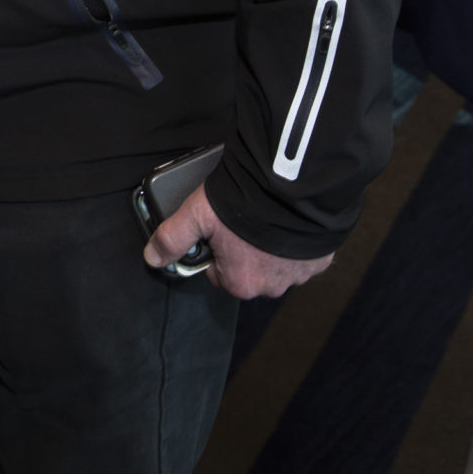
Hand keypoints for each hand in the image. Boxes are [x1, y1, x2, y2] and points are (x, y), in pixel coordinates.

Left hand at [145, 183, 333, 299]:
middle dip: (245, 250)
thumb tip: (151, 257)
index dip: (215, 249)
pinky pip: (303, 255)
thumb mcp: (197, 215)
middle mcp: (271, 287)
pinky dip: (295, 241)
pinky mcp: (321, 259)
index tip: (218, 229)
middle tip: (242, 219)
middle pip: (249, 270)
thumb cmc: (244, 203)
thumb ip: (172, 238)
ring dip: (271, 247)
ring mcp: (299, 274)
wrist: (295, 187)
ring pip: (277, 264)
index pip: (219, 274)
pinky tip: (287, 219)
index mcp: (240, 283)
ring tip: (264, 216)